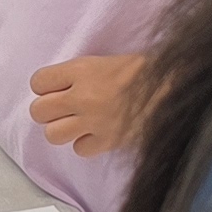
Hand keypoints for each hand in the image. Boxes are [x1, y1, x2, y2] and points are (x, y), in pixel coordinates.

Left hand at [26, 53, 152, 157]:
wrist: (174, 89)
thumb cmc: (144, 71)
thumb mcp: (106, 62)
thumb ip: (79, 75)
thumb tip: (59, 88)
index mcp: (81, 70)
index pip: (38, 82)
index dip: (44, 87)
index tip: (54, 88)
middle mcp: (82, 96)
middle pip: (39, 111)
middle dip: (47, 110)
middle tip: (62, 108)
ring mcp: (94, 121)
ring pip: (52, 134)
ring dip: (62, 130)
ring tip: (76, 124)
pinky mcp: (108, 141)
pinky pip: (79, 149)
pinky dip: (85, 144)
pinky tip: (96, 134)